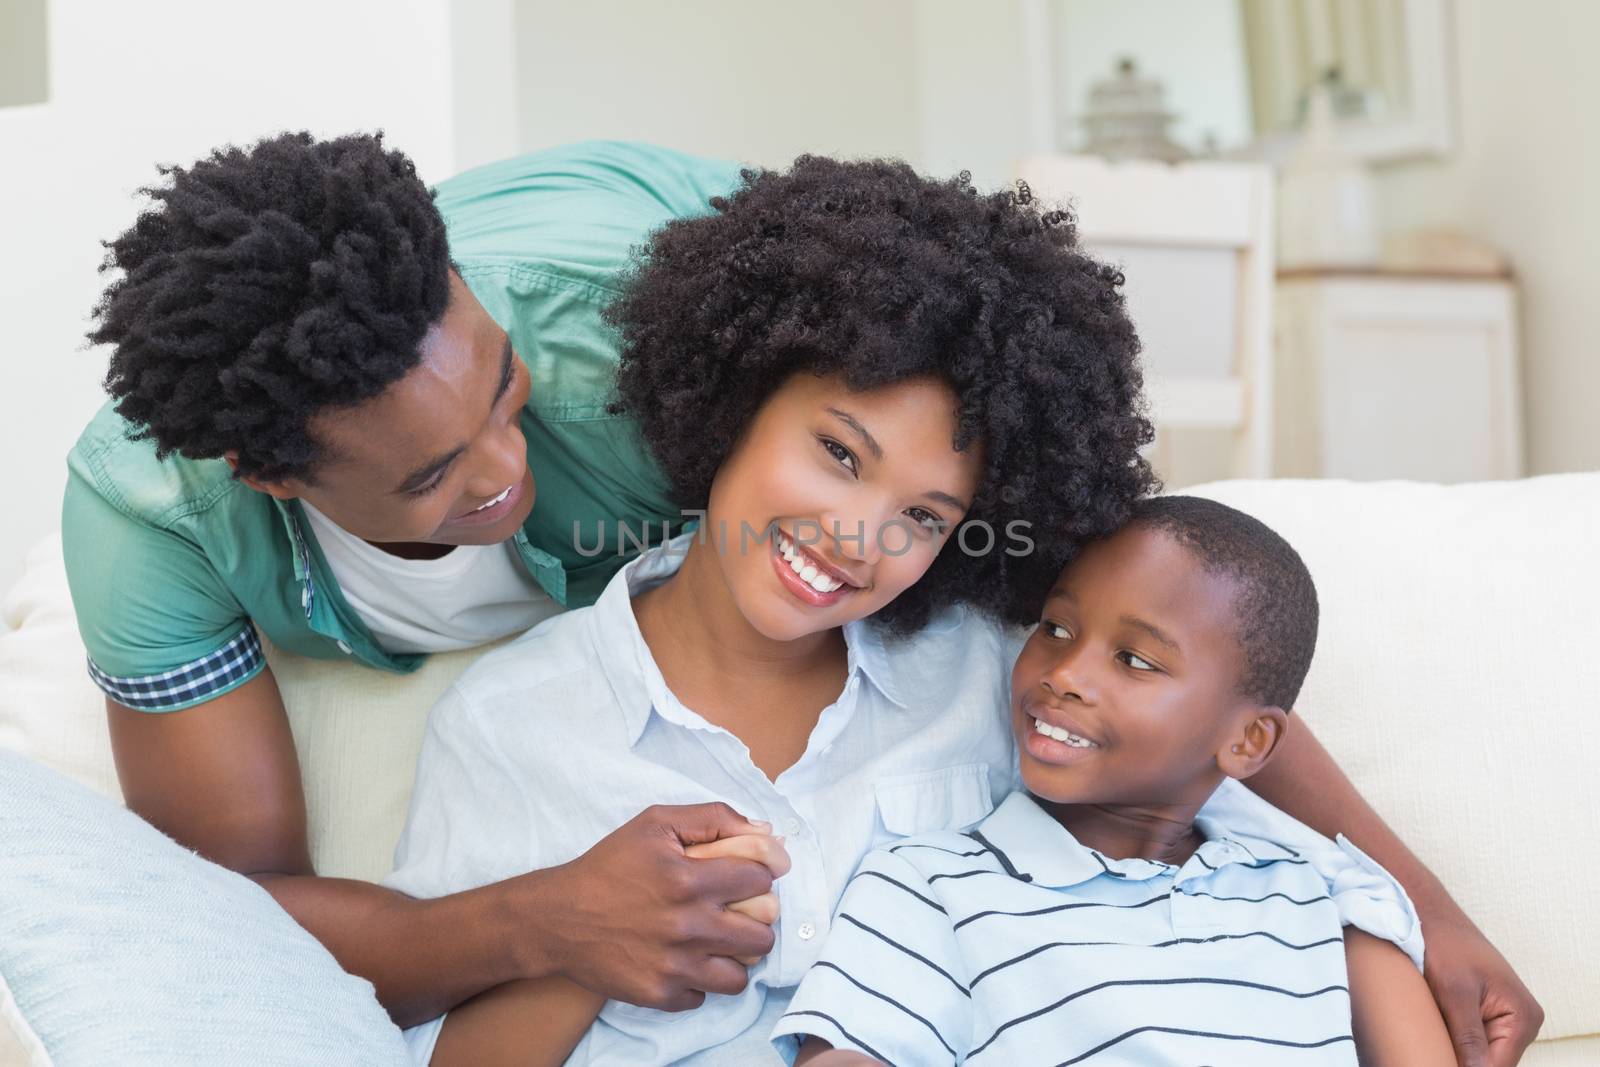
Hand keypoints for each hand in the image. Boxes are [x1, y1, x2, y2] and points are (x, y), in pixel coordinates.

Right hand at [530, 803, 784, 1010]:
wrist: (557, 918)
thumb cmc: (609, 865)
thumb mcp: (656, 823)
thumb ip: (714, 818)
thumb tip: (766, 831)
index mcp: (689, 879)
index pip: (763, 879)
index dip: (759, 874)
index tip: (747, 876)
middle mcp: (687, 926)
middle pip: (763, 933)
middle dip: (756, 919)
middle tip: (737, 911)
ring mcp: (674, 965)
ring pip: (741, 973)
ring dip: (734, 956)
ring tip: (717, 940)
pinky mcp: (659, 994)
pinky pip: (705, 996)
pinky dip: (699, 980)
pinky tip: (683, 959)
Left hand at [1421, 907, 1543, 1066]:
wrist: (1430, 916)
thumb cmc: (1444, 945)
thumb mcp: (1454, 993)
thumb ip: (1469, 1038)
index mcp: (1523, 1017)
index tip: (1440, 1061)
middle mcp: (1522, 1022)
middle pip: (1491, 1063)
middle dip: (1462, 1060)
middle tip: (1433, 1046)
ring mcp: (1507, 1018)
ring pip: (1481, 1055)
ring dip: (1457, 1050)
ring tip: (1435, 1033)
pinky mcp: (1488, 1014)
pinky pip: (1474, 1040)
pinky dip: (1455, 1040)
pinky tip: (1437, 1029)